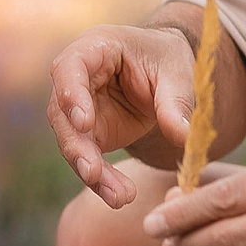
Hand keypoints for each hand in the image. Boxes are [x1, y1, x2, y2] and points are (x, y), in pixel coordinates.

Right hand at [45, 24, 197, 208]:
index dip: (71, 94)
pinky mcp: (90, 135)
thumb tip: (183, 135)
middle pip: (62, 113)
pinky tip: (120, 197)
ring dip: (92, 172)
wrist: (165, 73)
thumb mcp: (179, 72)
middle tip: (93, 173)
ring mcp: (79, 109)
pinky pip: (89, 160)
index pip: (70, 67)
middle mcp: (77, 79)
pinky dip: (103, 181)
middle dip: (78, 147)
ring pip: (73, 143)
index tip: (84, 122)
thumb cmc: (167, 59)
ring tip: (119, 196)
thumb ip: (177, 101)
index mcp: (95, 48)